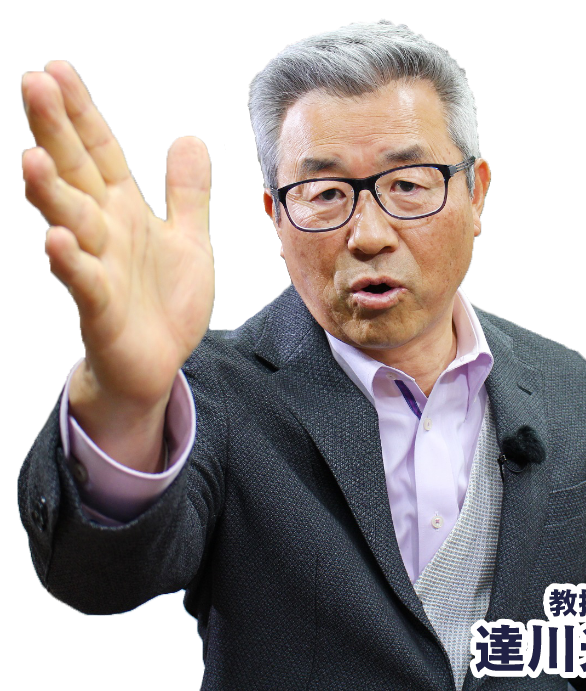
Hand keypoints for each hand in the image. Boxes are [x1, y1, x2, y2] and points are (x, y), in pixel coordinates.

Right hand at [21, 61, 213, 409]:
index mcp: (126, 212)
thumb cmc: (166, 302)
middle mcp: (107, 232)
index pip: (101, 153)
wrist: (158, 362)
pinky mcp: (100, 309)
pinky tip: (58, 239)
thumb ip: (187, 194)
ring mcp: (100, 268)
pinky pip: (85, 282)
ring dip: (52, 192)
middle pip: (77, 176)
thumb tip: (189, 138)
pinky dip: (72, 262)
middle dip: (56, 133)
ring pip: (72, 223)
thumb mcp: (189, 240)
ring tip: (33, 157)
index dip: (83, 115)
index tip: (58, 69)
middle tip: (32, 83)